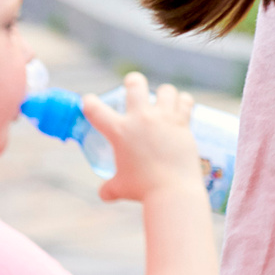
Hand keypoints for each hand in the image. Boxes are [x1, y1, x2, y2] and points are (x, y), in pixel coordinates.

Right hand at [86, 74, 202, 205]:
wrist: (172, 190)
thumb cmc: (142, 189)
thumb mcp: (119, 188)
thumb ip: (109, 188)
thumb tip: (104, 194)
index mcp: (119, 131)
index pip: (95, 109)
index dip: (88, 102)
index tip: (89, 101)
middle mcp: (141, 119)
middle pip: (135, 85)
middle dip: (133, 81)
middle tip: (132, 84)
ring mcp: (163, 118)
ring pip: (165, 90)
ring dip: (163, 93)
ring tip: (163, 99)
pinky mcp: (182, 123)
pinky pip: (185, 102)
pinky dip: (183, 101)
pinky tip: (182, 105)